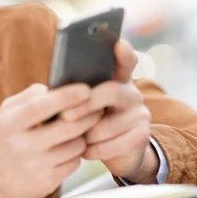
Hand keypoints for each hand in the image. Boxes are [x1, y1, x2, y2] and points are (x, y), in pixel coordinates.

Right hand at [0, 83, 102, 197]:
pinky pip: (75, 162)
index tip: (85, 89)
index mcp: (10, 124)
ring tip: (73, 132)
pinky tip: (65, 151)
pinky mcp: (48, 182)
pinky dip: (75, 154)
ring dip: (81, 136)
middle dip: (89, 115)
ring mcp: (36, 166)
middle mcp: (23, 146)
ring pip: (77, 145)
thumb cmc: (3, 141)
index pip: (42, 106)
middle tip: (96, 108)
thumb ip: (28, 97)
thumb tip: (53, 88)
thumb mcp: (5, 114)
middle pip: (70, 126)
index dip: (67, 96)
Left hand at [62, 40, 158, 183]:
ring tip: (77, 138)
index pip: (125, 60)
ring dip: (86, 134)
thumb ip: (76, 94)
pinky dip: (95, 150)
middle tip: (65, 116)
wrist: (114, 153)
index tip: (119, 44)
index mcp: (117, 79)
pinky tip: (87, 151)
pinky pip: (113, 144)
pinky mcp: (142, 136)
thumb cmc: (89, 122)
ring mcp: (140, 114)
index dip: (124, 53)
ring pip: (107, 124)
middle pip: (111, 91)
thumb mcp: (83, 105)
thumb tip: (54, 92)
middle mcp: (132, 93)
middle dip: (85, 105)